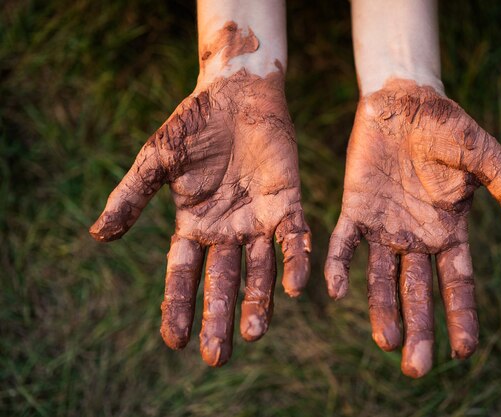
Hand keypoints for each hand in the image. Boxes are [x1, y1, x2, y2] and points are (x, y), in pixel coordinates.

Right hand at [90, 68, 310, 366]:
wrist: (236, 95)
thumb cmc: (193, 124)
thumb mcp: (156, 160)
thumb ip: (131, 197)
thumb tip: (97, 235)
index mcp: (193, 224)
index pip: (183, 274)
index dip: (178, 305)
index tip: (176, 339)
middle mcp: (226, 231)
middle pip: (221, 281)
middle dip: (218, 317)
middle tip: (217, 357)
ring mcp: (258, 220)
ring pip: (259, 270)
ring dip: (258, 301)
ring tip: (254, 332)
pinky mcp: (287, 204)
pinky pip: (293, 239)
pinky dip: (294, 262)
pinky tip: (294, 289)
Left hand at [324, 80, 500, 377]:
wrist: (405, 102)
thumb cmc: (449, 129)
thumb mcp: (486, 160)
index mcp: (448, 231)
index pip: (457, 283)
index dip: (460, 315)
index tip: (463, 350)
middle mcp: (415, 238)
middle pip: (418, 292)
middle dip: (418, 328)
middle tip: (415, 369)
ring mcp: (384, 227)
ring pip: (381, 278)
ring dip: (381, 310)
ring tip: (385, 342)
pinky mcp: (355, 210)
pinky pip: (345, 244)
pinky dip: (340, 266)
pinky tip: (337, 291)